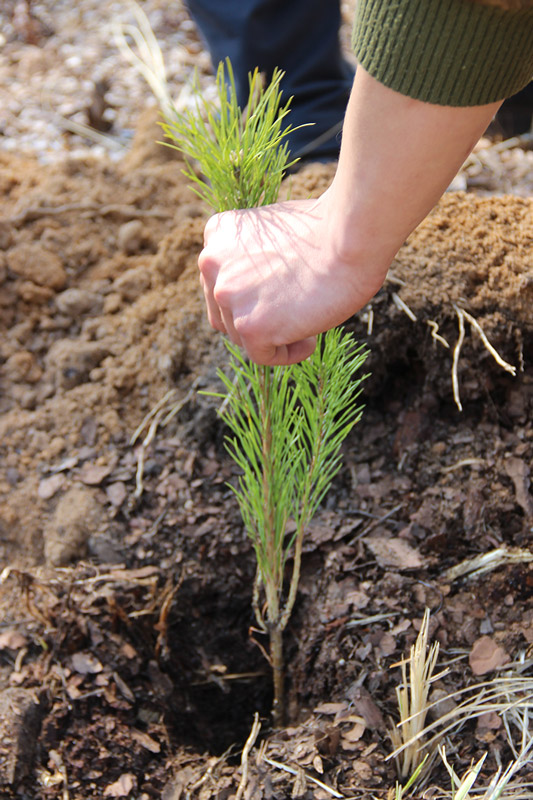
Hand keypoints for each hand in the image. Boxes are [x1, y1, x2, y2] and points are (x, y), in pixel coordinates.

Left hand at [198, 191, 385, 364]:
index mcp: (217, 233)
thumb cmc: (327, 230)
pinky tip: (311, 338)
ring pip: (242, 337)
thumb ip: (251, 257)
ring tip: (308, 318)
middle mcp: (211, 264)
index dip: (250, 297)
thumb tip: (253, 290)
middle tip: (295, 313)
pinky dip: (288, 353)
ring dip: (273, 335)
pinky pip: (263, 356)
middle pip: (226, 313)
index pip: (220, 283)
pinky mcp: (250, 326)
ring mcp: (227, 296)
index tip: (280, 297)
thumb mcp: (274, 231)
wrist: (350, 237)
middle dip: (258, 319)